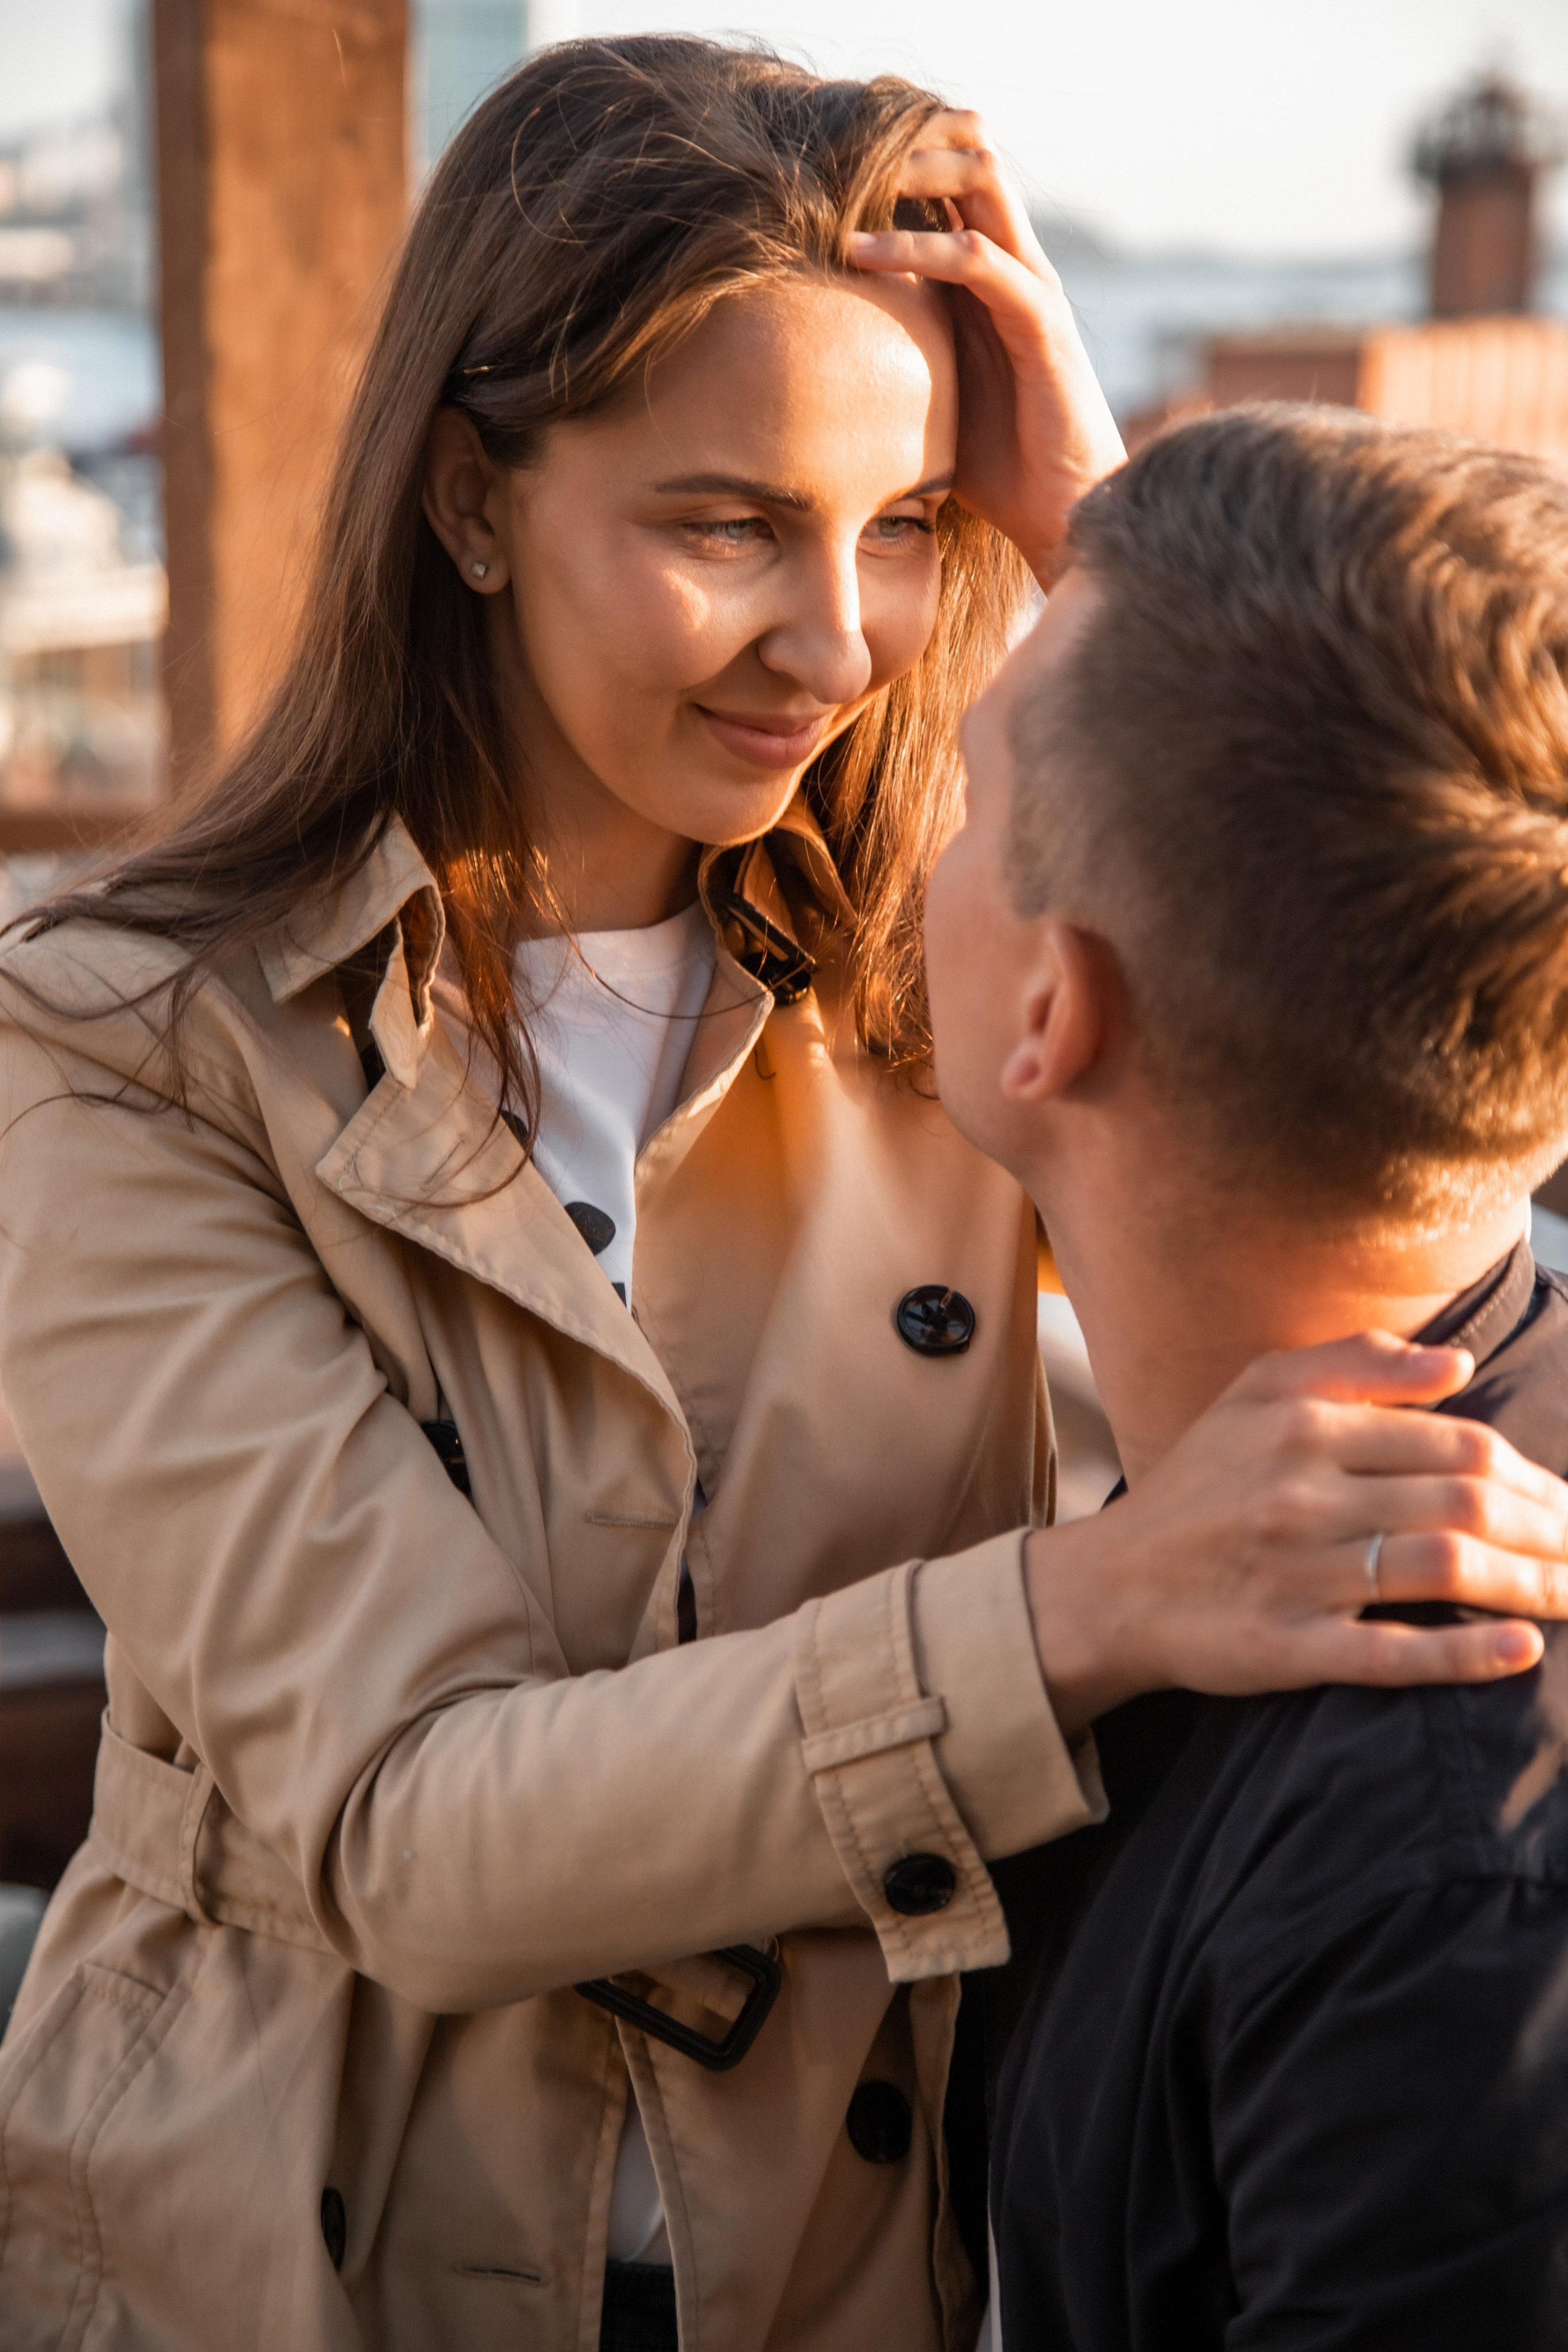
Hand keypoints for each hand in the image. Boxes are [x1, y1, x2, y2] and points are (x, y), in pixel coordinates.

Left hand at [848, 111, 1124, 586]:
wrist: (1064, 513)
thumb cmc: (998, 467)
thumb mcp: (927, 396)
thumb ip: (892, 359)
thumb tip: (815, 365)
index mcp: (988, 279)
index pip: (944, 190)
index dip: (889, 164)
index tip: (815, 167)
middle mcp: (1014, 267)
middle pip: (964, 164)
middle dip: (901, 144)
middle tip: (827, 152)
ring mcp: (1031, 287)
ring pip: (978, 186)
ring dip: (909, 172)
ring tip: (837, 178)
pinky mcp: (1041, 320)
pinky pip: (976, 259)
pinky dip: (914, 249)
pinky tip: (856, 252)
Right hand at [1024, 1332, 1567, 1739]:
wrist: (1111, 1586)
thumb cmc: (1199, 1485)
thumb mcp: (1255, 1395)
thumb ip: (1354, 1365)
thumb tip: (1458, 1363)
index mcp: (1303, 1427)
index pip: (1455, 1443)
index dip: (1531, 1475)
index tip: (1566, 1505)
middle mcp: (1301, 1495)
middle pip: (1464, 1503)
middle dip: (1550, 1530)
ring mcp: (1295, 1575)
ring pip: (1442, 1571)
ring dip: (1532, 1585)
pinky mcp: (1285, 1649)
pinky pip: (1391, 1653)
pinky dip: (1465, 1654)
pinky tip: (1522, 1650)